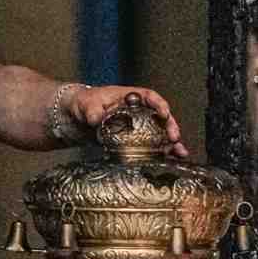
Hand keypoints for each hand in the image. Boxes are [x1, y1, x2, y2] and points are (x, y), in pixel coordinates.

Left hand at [69, 85, 190, 157]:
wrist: (77, 118)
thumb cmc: (85, 104)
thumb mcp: (86, 104)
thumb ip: (92, 110)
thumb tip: (96, 118)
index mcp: (131, 98)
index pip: (150, 97)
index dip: (159, 105)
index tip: (164, 113)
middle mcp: (139, 112)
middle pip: (161, 117)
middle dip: (170, 127)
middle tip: (174, 137)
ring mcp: (139, 127)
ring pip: (160, 133)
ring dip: (171, 143)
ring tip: (180, 153)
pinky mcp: (136, 141)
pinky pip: (152, 146)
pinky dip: (162, 153)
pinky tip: (171, 161)